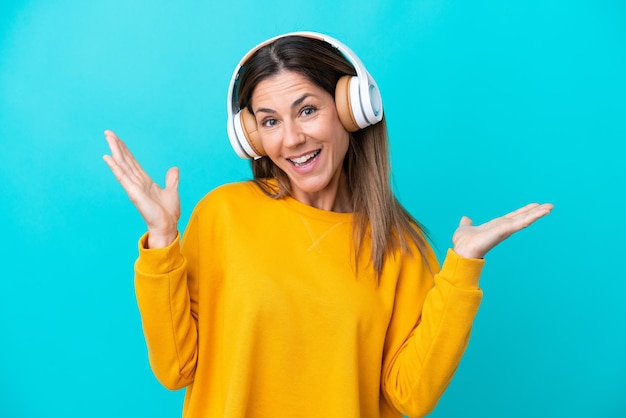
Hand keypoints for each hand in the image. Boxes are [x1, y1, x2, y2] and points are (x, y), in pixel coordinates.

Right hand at [102, 130, 179, 247]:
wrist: (167, 226)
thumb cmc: (168, 212)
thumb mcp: (172, 191)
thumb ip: (171, 179)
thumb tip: (174, 169)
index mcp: (145, 181)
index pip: (133, 162)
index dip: (126, 150)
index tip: (118, 139)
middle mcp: (137, 182)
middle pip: (125, 160)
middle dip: (117, 146)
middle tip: (108, 133)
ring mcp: (134, 187)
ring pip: (122, 165)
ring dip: (115, 151)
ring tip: (108, 138)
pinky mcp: (133, 193)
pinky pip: (122, 177)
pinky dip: (115, 167)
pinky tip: (107, 157)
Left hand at [452, 203, 552, 258]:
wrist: (462, 251)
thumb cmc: (463, 243)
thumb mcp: (465, 228)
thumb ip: (467, 224)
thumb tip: (465, 219)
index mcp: (495, 226)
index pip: (513, 217)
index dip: (523, 211)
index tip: (534, 205)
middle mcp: (503, 228)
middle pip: (522, 217)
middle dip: (535, 212)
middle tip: (549, 206)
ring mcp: (505, 229)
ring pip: (524, 220)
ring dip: (538, 213)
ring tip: (550, 207)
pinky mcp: (506, 230)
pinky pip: (522, 222)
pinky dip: (532, 217)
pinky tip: (542, 212)